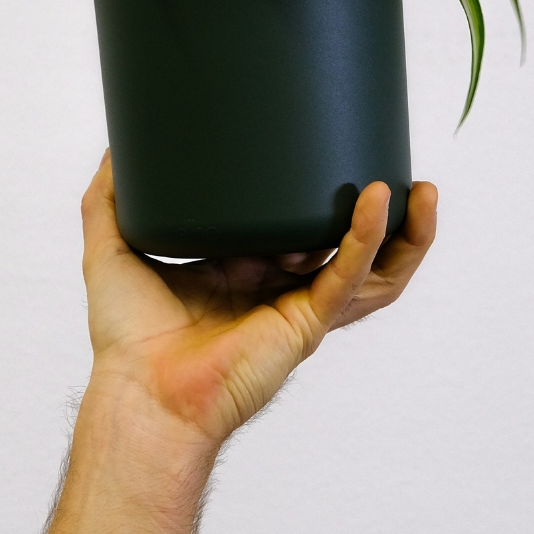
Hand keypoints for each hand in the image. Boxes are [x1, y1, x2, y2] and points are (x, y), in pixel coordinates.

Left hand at [80, 152, 437, 447]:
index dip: (322, 198)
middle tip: (404, 175)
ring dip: (406, 235)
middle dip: (389, 218)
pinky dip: (368, 240)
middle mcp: (282, 290)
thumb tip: (116, 144)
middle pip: (354, 251)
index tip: (335, 151)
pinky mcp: (305, 325)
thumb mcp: (114, 248)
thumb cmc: (126, 337)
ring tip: (422, 191)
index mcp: (248, 272)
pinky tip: (379, 203)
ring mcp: (300, 309)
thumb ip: (110, 197)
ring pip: (373, 272)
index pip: (301, 230)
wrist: (138, 389)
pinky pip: (348, 279)